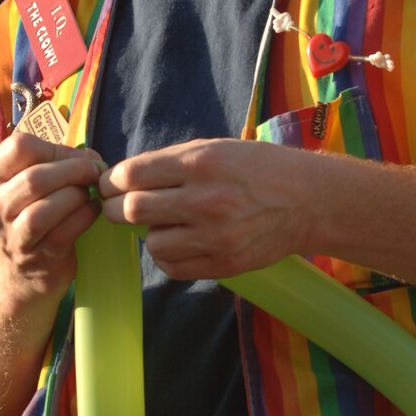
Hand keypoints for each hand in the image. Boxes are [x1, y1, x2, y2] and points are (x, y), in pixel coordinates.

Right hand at [0, 132, 104, 301]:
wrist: (18, 272)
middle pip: (34, 179)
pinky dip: (85, 216)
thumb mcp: (25, 185)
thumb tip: (92, 159)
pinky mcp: (37, 257)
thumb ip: (55, 163)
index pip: (19, 147)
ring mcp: (12, 235)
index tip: (75, 158)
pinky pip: (64, 232)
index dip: (54, 149)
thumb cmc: (29, 215)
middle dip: (74, 171)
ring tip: (90, 194)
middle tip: (95, 173)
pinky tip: (92, 210)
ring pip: (45, 209)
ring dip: (77, 195)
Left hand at [97, 139, 309, 280]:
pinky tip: (178, 242)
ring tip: (161, 223)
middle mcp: (206, 199)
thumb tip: (124, 179)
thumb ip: (172, 163)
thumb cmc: (258, 168)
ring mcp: (216, 236)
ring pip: (151, 242)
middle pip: (132, 209)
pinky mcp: (225, 263)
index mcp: (201, 163)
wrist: (308, 201)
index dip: (110, 181)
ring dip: (148, 233)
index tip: (107, 184)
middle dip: (114, 208)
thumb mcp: (216, 149)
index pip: (131, 175)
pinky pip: (173, 267)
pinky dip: (167, 256)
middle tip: (115, 206)